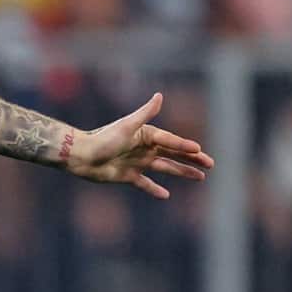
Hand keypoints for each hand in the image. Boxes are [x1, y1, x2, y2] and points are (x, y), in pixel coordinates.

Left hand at [65, 93, 214, 198]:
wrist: (80, 156)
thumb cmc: (103, 139)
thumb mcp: (126, 126)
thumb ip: (145, 113)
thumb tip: (160, 96)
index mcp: (146, 135)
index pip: (170, 141)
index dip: (185, 146)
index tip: (200, 151)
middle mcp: (144, 148)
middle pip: (173, 154)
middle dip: (192, 159)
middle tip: (210, 164)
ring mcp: (137, 163)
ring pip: (165, 168)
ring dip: (182, 172)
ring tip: (200, 177)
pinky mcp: (128, 176)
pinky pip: (145, 183)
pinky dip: (154, 189)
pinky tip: (166, 195)